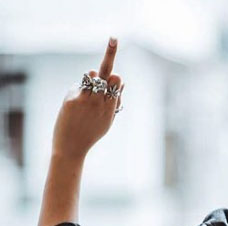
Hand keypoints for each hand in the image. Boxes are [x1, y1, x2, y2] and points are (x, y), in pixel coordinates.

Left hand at [51, 37, 123, 159]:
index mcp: (111, 109)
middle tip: (113, 39)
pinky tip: (77, 105)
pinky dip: (80, 90)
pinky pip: (79, 85)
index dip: (116, 76)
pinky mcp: (73, 99)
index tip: (118, 59)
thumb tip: (120, 79)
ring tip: (89, 93)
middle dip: (110, 57)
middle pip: (107, 75)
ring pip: (92, 75)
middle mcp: (100, 103)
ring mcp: (86, 100)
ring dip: (92, 78)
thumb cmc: (91, 133)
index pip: (117, 84)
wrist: (72, 147)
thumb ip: (114, 101)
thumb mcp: (108, 120)